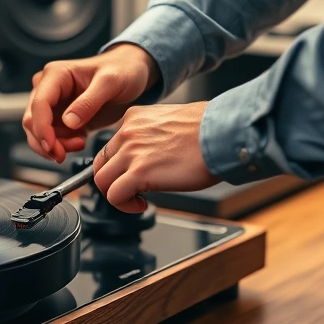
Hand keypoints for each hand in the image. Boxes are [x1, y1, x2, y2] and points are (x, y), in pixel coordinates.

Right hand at [22, 44, 159, 163]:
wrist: (132, 73)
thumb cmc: (123, 70)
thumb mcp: (111, 82)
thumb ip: (89, 101)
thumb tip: (69, 122)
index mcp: (56, 74)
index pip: (39, 104)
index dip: (41, 128)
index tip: (51, 147)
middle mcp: (49, 87)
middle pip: (32, 120)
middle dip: (46, 141)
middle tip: (64, 154)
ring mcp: (54, 103)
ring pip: (39, 132)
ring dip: (55, 145)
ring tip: (79, 144)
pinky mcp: (61, 117)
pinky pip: (52, 136)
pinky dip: (62, 145)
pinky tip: (80, 141)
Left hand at [92, 102, 220, 212]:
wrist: (222, 134)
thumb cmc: (209, 130)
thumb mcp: (171, 123)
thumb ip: (153, 136)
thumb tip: (151, 155)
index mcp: (135, 118)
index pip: (111, 146)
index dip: (118, 166)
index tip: (130, 175)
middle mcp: (128, 132)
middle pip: (101, 163)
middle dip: (112, 181)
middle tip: (129, 191)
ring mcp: (131, 152)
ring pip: (102, 180)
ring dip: (117, 195)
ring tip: (136, 199)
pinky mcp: (138, 172)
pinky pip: (114, 195)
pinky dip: (123, 205)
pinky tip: (141, 205)